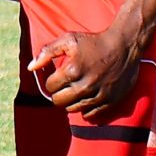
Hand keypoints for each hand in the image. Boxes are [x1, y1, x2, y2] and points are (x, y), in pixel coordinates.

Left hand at [31, 21, 149, 120]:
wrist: (124, 46)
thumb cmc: (94, 42)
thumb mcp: (69, 40)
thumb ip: (47, 52)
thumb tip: (30, 67)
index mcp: (73, 70)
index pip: (50, 86)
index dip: (51, 81)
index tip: (57, 77)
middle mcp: (85, 85)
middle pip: (59, 101)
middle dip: (58, 94)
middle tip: (64, 87)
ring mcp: (98, 95)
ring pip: (73, 109)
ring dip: (71, 102)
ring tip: (75, 91)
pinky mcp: (110, 101)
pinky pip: (91, 115)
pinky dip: (85, 110)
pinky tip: (85, 100)